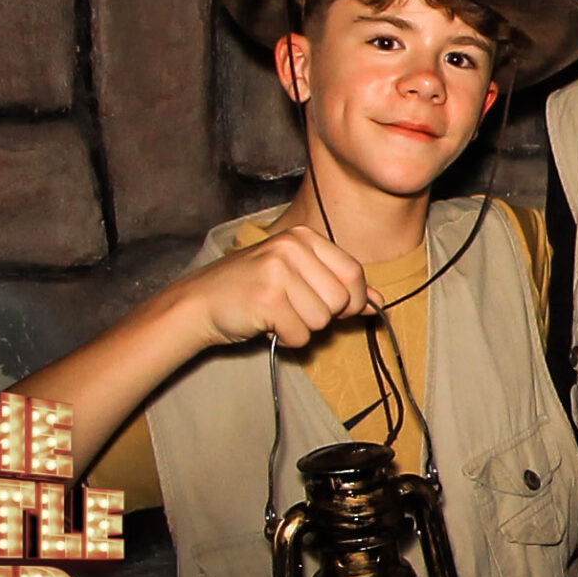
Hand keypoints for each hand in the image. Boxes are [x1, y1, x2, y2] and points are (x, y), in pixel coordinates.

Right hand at [175, 227, 372, 349]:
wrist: (198, 303)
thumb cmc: (251, 290)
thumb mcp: (297, 276)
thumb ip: (338, 285)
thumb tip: (379, 301)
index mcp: (303, 237)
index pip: (353, 273)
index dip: (352, 300)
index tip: (335, 309)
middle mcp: (292, 248)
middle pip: (340, 300)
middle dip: (321, 316)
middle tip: (293, 310)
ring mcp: (278, 271)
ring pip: (322, 320)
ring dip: (301, 328)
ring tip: (276, 315)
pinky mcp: (267, 299)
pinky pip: (301, 335)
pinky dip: (287, 339)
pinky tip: (266, 325)